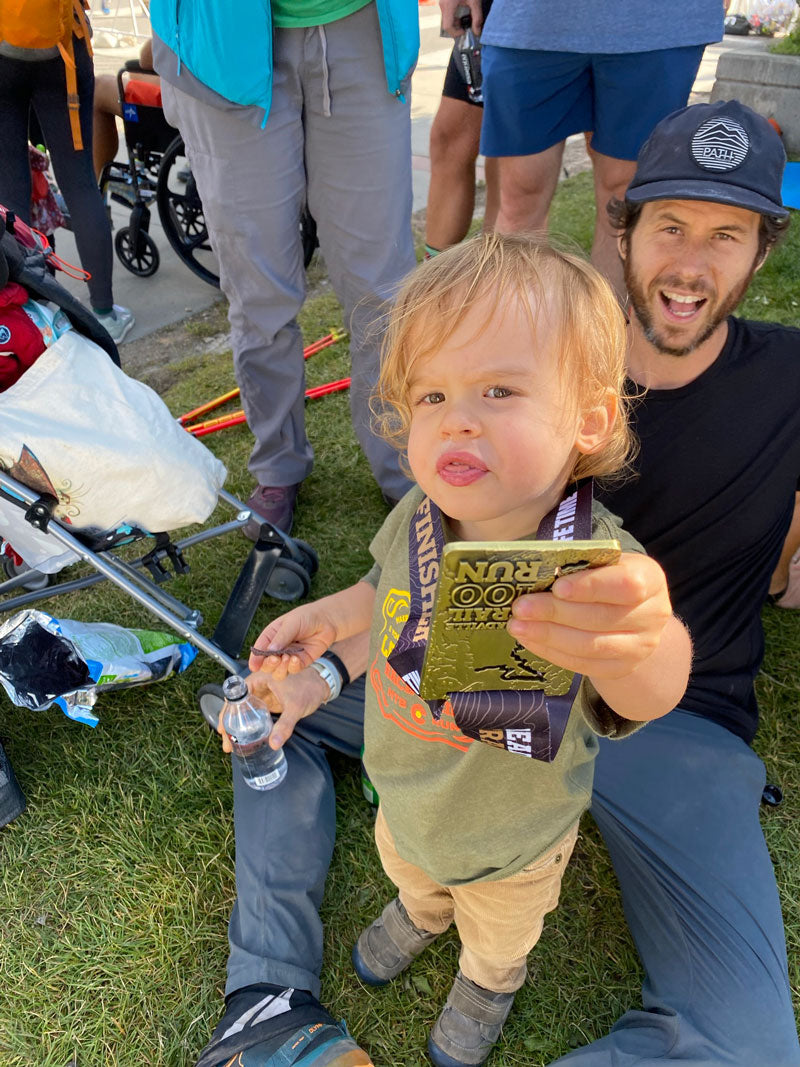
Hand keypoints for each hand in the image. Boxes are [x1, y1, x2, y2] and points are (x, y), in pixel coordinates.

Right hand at [217, 668, 330, 751]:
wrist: (322, 684)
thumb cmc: (309, 688)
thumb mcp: (295, 707)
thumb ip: (285, 725)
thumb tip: (274, 744)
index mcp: (260, 677)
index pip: (236, 695)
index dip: (226, 713)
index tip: (223, 729)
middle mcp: (257, 684)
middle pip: (236, 705)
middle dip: (229, 724)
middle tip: (227, 744)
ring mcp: (261, 694)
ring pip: (243, 710)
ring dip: (237, 726)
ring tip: (232, 745)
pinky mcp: (267, 701)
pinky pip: (253, 714)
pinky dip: (248, 725)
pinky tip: (245, 739)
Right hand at [248, 603, 337, 679]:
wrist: (327, 620)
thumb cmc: (307, 617)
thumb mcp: (292, 623)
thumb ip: (281, 637)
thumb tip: (270, 651)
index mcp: (271, 636)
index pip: (259, 649)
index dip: (255, 659)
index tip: (254, 666)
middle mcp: (278, 648)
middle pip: (267, 664)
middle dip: (268, 664)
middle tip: (275, 659)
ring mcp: (289, 656)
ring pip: (278, 671)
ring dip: (280, 668)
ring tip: (287, 658)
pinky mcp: (301, 662)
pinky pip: (293, 669)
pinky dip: (293, 667)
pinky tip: (296, 659)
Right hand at [439, 0, 483, 36]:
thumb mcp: (474, 1)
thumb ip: (477, 17)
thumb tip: (477, 32)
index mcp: (448, 6)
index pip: (448, 26)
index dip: (456, 33)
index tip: (464, 31)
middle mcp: (443, 5)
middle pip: (447, 23)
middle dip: (457, 27)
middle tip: (468, 25)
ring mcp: (442, 2)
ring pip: (447, 18)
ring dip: (457, 21)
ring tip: (467, 17)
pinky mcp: (445, 1)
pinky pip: (448, 12)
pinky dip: (455, 15)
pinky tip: (463, 10)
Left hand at [507, 552, 673, 680]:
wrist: (633, 617)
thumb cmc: (608, 580)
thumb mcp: (603, 564)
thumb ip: (578, 566)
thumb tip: (533, 572)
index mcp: (650, 579)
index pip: (625, 585)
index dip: (590, 587)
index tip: (557, 587)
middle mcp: (652, 615)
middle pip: (601, 618)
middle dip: (555, 612)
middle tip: (521, 607)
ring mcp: (640, 647)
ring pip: (590, 646)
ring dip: (548, 636)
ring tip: (518, 626)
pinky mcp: (621, 668)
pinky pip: (583, 664)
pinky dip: (552, 652)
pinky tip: (529, 640)